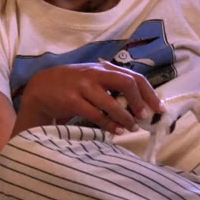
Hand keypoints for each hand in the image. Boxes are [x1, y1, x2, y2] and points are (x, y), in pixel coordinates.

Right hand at [17, 60, 162, 133]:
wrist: (41, 87)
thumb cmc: (71, 84)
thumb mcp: (91, 77)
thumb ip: (110, 84)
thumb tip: (140, 102)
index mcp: (102, 68)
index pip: (133, 77)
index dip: (149, 93)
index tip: (159, 108)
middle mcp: (94, 74)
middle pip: (126, 83)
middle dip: (140, 102)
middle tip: (146, 117)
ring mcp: (83, 87)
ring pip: (112, 103)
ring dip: (126, 118)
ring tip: (132, 128)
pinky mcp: (72, 101)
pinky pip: (96, 115)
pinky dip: (109, 125)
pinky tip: (116, 131)